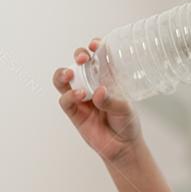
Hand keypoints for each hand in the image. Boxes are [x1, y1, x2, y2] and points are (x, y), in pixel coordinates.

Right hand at [53, 38, 142, 164]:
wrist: (122, 147)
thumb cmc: (127, 123)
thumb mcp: (125, 110)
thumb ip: (112, 101)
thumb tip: (99, 91)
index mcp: (106, 78)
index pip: (98, 57)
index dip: (95, 47)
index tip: (96, 44)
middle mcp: (91, 84)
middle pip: (78, 63)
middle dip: (78, 56)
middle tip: (82, 58)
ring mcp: (80, 97)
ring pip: (63, 79)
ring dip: (63, 73)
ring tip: (71, 74)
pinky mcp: (74, 112)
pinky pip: (65, 100)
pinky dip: (70, 95)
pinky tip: (80, 96)